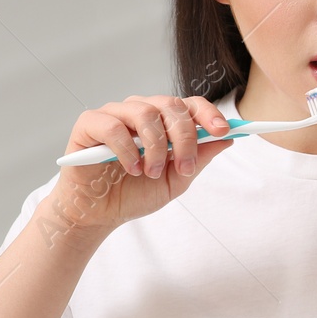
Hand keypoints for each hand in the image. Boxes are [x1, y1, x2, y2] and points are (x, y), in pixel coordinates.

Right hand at [45, 95, 234, 240]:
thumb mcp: (175, 180)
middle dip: (185, 137)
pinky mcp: (90, 124)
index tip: (223, 131)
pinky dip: (127, 149)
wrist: (99, 213)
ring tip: (150, 172)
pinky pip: (114, 126)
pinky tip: (131, 168)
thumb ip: (198, 158)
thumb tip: (227, 139)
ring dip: (155, 146)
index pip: (190, 104)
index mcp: (163, 120)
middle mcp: (141, 110)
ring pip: (145, 112)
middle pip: (171, 105)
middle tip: (184, 167)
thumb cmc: (135, 193)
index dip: (209, 113)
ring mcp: (115, 114)